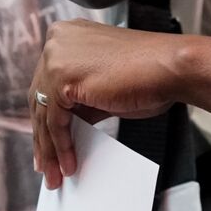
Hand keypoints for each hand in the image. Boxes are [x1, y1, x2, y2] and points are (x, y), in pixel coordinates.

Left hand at [29, 18, 183, 188]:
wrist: (171, 68)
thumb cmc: (147, 75)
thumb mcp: (102, 87)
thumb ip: (79, 101)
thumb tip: (63, 130)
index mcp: (66, 36)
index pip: (45, 84)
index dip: (44, 118)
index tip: (45, 144)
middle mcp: (56, 41)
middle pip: (39, 99)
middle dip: (43, 138)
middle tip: (45, 166)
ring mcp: (56, 56)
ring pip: (44, 113)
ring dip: (49, 149)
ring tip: (55, 175)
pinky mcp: (62, 76)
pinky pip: (54, 121)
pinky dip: (60, 146)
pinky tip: (69, 163)